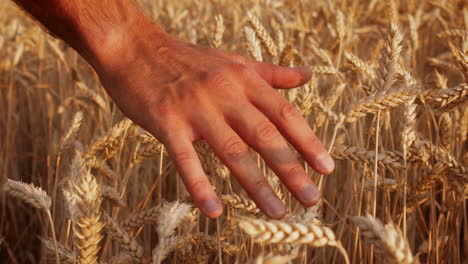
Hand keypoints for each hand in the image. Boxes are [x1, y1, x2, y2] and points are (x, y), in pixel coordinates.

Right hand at [94, 25, 334, 218]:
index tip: (326, 168)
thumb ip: (272, 73)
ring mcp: (196, 108)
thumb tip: (308, 75)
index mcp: (243, 79)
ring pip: (232, 151)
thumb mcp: (234, 61)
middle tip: (311, 200)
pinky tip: (214, 211)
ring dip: (256, 185)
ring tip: (277, 212)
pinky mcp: (166, 122)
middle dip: (291, 170)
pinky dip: (200, 186)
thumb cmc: (187, 59)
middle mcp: (225, 93)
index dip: (307, 141)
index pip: (283, 113)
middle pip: (264, 136)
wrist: (135, 47)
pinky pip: (185, 159)